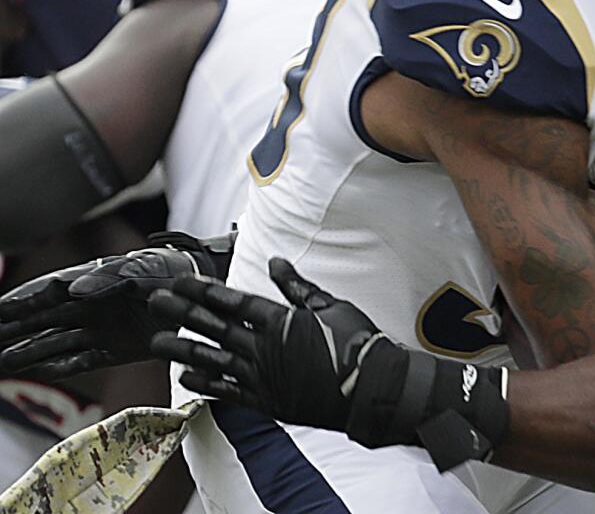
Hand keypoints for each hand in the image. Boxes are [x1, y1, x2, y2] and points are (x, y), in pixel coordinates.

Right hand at [0, 231, 232, 379]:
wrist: (199, 294)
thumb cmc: (169, 272)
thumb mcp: (144, 271)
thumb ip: (110, 279)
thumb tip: (75, 289)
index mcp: (90, 282)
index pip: (43, 293)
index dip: (17, 303)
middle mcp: (87, 308)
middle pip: (38, 321)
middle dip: (10, 331)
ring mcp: (98, 330)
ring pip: (52, 344)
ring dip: (26, 353)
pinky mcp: (113, 350)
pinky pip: (78, 361)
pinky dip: (57, 368)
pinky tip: (36, 373)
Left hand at [150, 259, 509, 467]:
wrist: (370, 389)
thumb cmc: (357, 343)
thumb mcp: (331, 305)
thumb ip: (298, 286)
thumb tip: (275, 262)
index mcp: (280, 321)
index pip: (232, 302)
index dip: (203, 291)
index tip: (180, 282)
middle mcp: (264, 348)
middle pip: (214, 327)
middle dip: (183, 312)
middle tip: (156, 302)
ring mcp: (262, 376)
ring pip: (213, 359)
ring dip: (183, 348)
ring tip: (157, 340)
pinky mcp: (266, 401)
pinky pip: (228, 390)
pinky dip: (206, 382)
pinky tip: (185, 375)